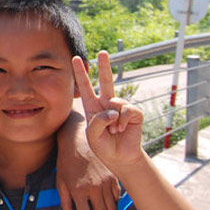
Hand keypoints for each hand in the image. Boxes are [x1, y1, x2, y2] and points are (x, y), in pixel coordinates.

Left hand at [55, 138, 119, 209]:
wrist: (78, 141)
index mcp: (79, 191)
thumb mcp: (61, 182)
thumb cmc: (66, 162)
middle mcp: (94, 188)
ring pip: (112, 207)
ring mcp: (105, 182)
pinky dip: (115, 203)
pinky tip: (110, 206)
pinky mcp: (113, 177)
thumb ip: (65, 202)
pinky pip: (117, 195)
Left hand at [72, 52, 144, 170]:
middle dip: (105, 66)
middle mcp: (107, 103)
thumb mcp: (93, 134)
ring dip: (113, 120)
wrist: (119, 157)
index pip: (85, 87)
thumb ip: (98, 121)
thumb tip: (113, 110)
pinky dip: (123, 120)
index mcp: (93, 106)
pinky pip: (128, 110)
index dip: (80, 73)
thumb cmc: (103, 146)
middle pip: (106, 81)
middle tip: (103, 52)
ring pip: (116, 102)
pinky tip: (122, 129)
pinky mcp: (134, 113)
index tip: (75, 58)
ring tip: (114, 130)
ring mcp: (121, 107)